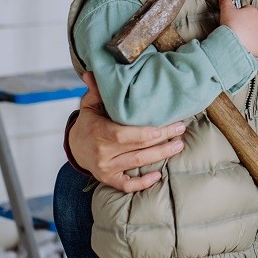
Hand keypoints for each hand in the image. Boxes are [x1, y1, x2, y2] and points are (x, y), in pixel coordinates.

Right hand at [68, 71, 185, 191]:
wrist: (76, 147)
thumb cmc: (89, 121)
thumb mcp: (90, 104)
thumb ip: (97, 89)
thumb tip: (93, 72)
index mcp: (98, 131)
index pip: (122, 134)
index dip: (144, 133)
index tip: (163, 127)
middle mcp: (102, 152)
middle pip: (136, 147)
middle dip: (162, 139)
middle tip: (181, 130)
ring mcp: (105, 167)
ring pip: (137, 163)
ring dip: (160, 155)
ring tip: (178, 146)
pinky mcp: (108, 179)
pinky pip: (126, 185)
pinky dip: (142, 183)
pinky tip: (158, 175)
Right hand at [218, 0, 257, 56]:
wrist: (235, 44)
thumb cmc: (231, 25)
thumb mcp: (226, 10)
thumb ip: (226, 2)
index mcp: (253, 11)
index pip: (246, 9)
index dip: (238, 13)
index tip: (232, 18)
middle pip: (251, 21)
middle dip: (244, 24)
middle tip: (234, 28)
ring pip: (254, 33)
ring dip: (248, 35)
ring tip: (238, 38)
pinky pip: (256, 44)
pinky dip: (251, 45)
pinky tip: (243, 46)